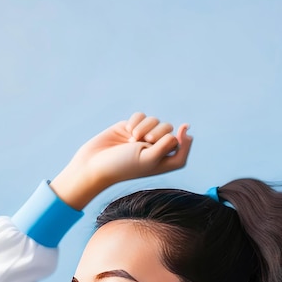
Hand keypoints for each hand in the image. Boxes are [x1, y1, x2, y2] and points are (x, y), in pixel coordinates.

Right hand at [50, 112, 192, 209]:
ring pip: (155, 121)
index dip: (186, 139)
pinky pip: (141, 116)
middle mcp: (155, 149)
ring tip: (133, 139)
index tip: (184, 129)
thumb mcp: (149, 159)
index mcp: (164, 162)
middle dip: (159, 132)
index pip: (183, 147)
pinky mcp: (131, 128)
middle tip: (147, 141)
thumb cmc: (123, 166)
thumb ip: (167, 146)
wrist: (95, 163)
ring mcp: (142, 137)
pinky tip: (127, 131)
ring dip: (145, 126)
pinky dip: (136, 120)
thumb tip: (186, 134)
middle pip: (169, 130)